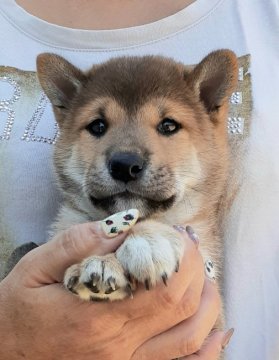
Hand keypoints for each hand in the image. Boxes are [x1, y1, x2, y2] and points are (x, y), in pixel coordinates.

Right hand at [0, 221, 221, 358]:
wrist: (4, 355)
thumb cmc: (18, 309)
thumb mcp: (36, 267)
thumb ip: (78, 243)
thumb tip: (125, 223)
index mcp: (95, 314)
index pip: (159, 284)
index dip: (179, 255)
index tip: (178, 231)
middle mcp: (118, 345)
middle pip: (180, 306)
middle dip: (195, 267)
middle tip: (188, 241)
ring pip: (190, 336)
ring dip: (206, 299)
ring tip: (201, 269)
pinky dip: (206, 347)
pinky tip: (218, 329)